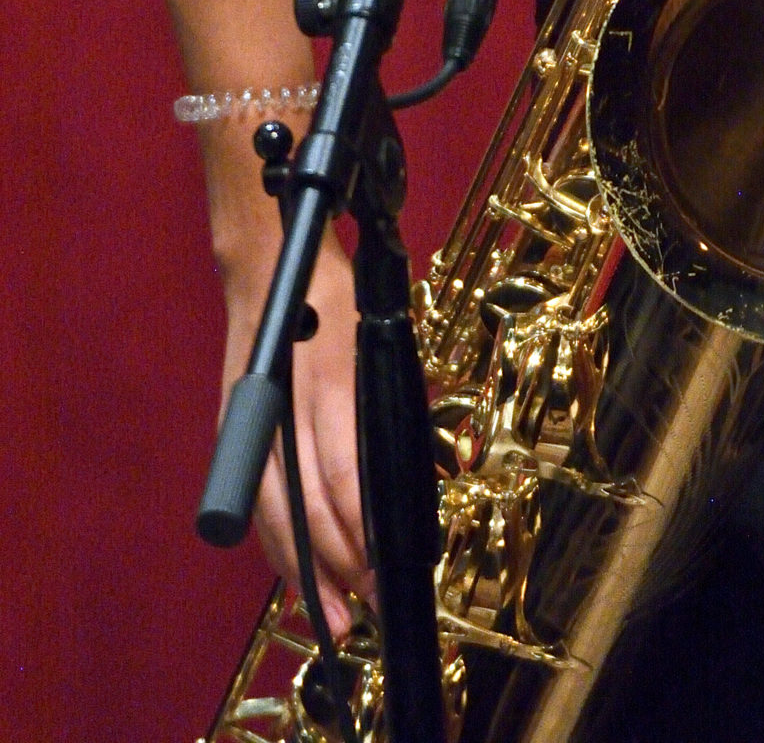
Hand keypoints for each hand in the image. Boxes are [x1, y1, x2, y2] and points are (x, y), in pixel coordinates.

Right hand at [220, 235, 372, 636]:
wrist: (265, 264)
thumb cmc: (334, 295)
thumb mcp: (374, 335)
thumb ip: (387, 403)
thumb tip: (414, 476)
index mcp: (328, 381)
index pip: (344, 474)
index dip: (364, 531)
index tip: (390, 571)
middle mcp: (285, 409)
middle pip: (308, 506)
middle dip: (341, 565)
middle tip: (372, 607)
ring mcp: (251, 423)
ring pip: (276, 516)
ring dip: (305, 571)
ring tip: (336, 615)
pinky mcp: (233, 432)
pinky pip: (258, 503)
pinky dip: (278, 545)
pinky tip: (298, 575)